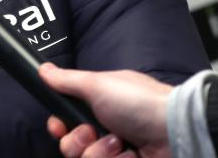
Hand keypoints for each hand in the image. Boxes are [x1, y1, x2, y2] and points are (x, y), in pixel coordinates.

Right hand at [39, 62, 172, 157]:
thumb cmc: (137, 101)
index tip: (59, 126)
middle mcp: (104, 129)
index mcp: (96, 106)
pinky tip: (131, 154)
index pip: (65, 122)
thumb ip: (66, 80)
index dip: (58, 126)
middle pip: (71, 145)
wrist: (173, 131)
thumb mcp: (96, 84)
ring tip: (120, 144)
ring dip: (100, 153)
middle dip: (79, 141)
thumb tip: (43, 69)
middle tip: (92, 132)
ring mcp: (115, 151)